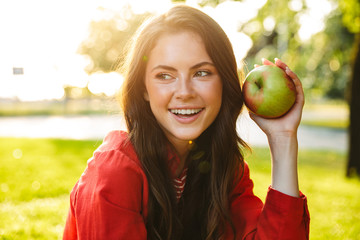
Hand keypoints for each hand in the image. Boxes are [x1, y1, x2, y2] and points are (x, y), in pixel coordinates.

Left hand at [249, 58, 303, 196]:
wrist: (278, 135)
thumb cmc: (266, 126)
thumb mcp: (254, 113)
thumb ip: (248, 103)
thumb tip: (237, 93)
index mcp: (276, 96)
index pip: (270, 81)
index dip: (264, 72)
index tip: (256, 65)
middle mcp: (285, 95)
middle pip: (280, 76)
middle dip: (274, 66)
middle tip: (266, 60)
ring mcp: (293, 96)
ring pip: (290, 78)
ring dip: (285, 68)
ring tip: (278, 62)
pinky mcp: (300, 100)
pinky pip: (297, 86)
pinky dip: (293, 77)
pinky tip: (287, 71)